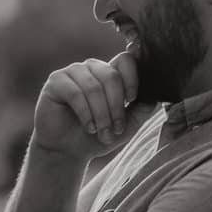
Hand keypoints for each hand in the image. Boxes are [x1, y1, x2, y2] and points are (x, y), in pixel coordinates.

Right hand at [32, 51, 157, 160]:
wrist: (67, 152)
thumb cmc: (97, 136)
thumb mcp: (126, 125)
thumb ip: (142, 109)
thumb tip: (155, 95)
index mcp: (109, 72)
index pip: (126, 60)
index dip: (133, 78)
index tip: (132, 100)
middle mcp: (91, 68)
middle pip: (112, 76)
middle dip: (116, 107)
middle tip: (116, 130)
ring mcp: (72, 72)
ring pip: (94, 87)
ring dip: (101, 115)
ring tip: (102, 133)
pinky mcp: (55, 81)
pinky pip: (75, 93)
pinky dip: (85, 114)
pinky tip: (89, 127)